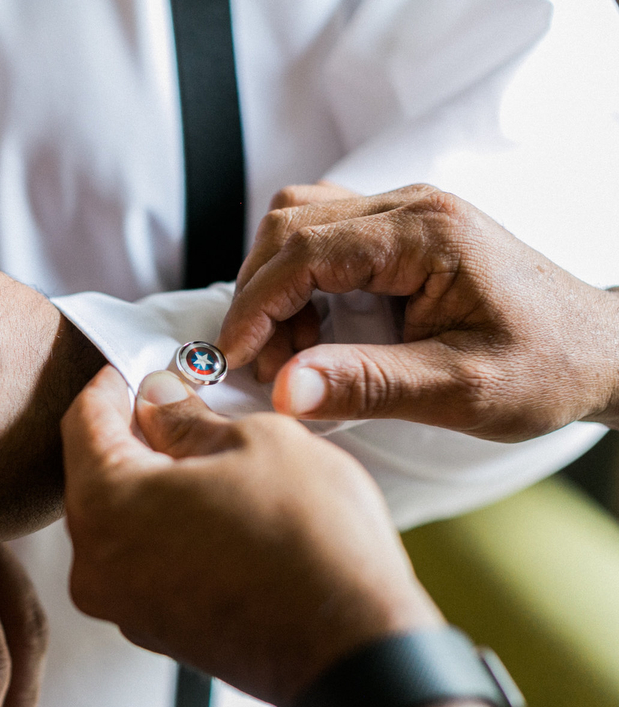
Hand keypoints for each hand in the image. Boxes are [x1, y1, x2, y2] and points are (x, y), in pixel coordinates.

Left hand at [61, 367, 440, 706]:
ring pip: (119, 521)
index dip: (110, 385)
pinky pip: (142, 562)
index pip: (82, 421)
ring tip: (204, 459)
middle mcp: (96, 563)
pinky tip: (213, 512)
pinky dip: (164, 530)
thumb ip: (187, 416)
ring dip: (149, 484)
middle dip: (130, 434)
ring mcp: (123, 606)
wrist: (353, 651)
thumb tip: (159, 399)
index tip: (136, 372)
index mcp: (105, 504)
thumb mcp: (254, 442)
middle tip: (176, 406)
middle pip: (93, 474)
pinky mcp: (156, 631)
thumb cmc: (310, 544)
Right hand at [217, 184, 618, 440]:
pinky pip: (324, 241)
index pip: (305, 249)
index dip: (255, 304)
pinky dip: (301, 286)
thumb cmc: (545, 369)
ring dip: (277, 288)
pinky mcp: (401, 235)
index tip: (232, 357)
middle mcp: (412, 208)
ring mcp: (406, 215)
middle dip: (260, 295)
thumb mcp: (459, 390)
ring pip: (299, 224)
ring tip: (297, 354)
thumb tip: (283, 392)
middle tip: (270, 364)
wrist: (598, 355)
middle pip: (290, 223)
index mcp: (427, 233)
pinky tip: (318, 335)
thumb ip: (368, 386)